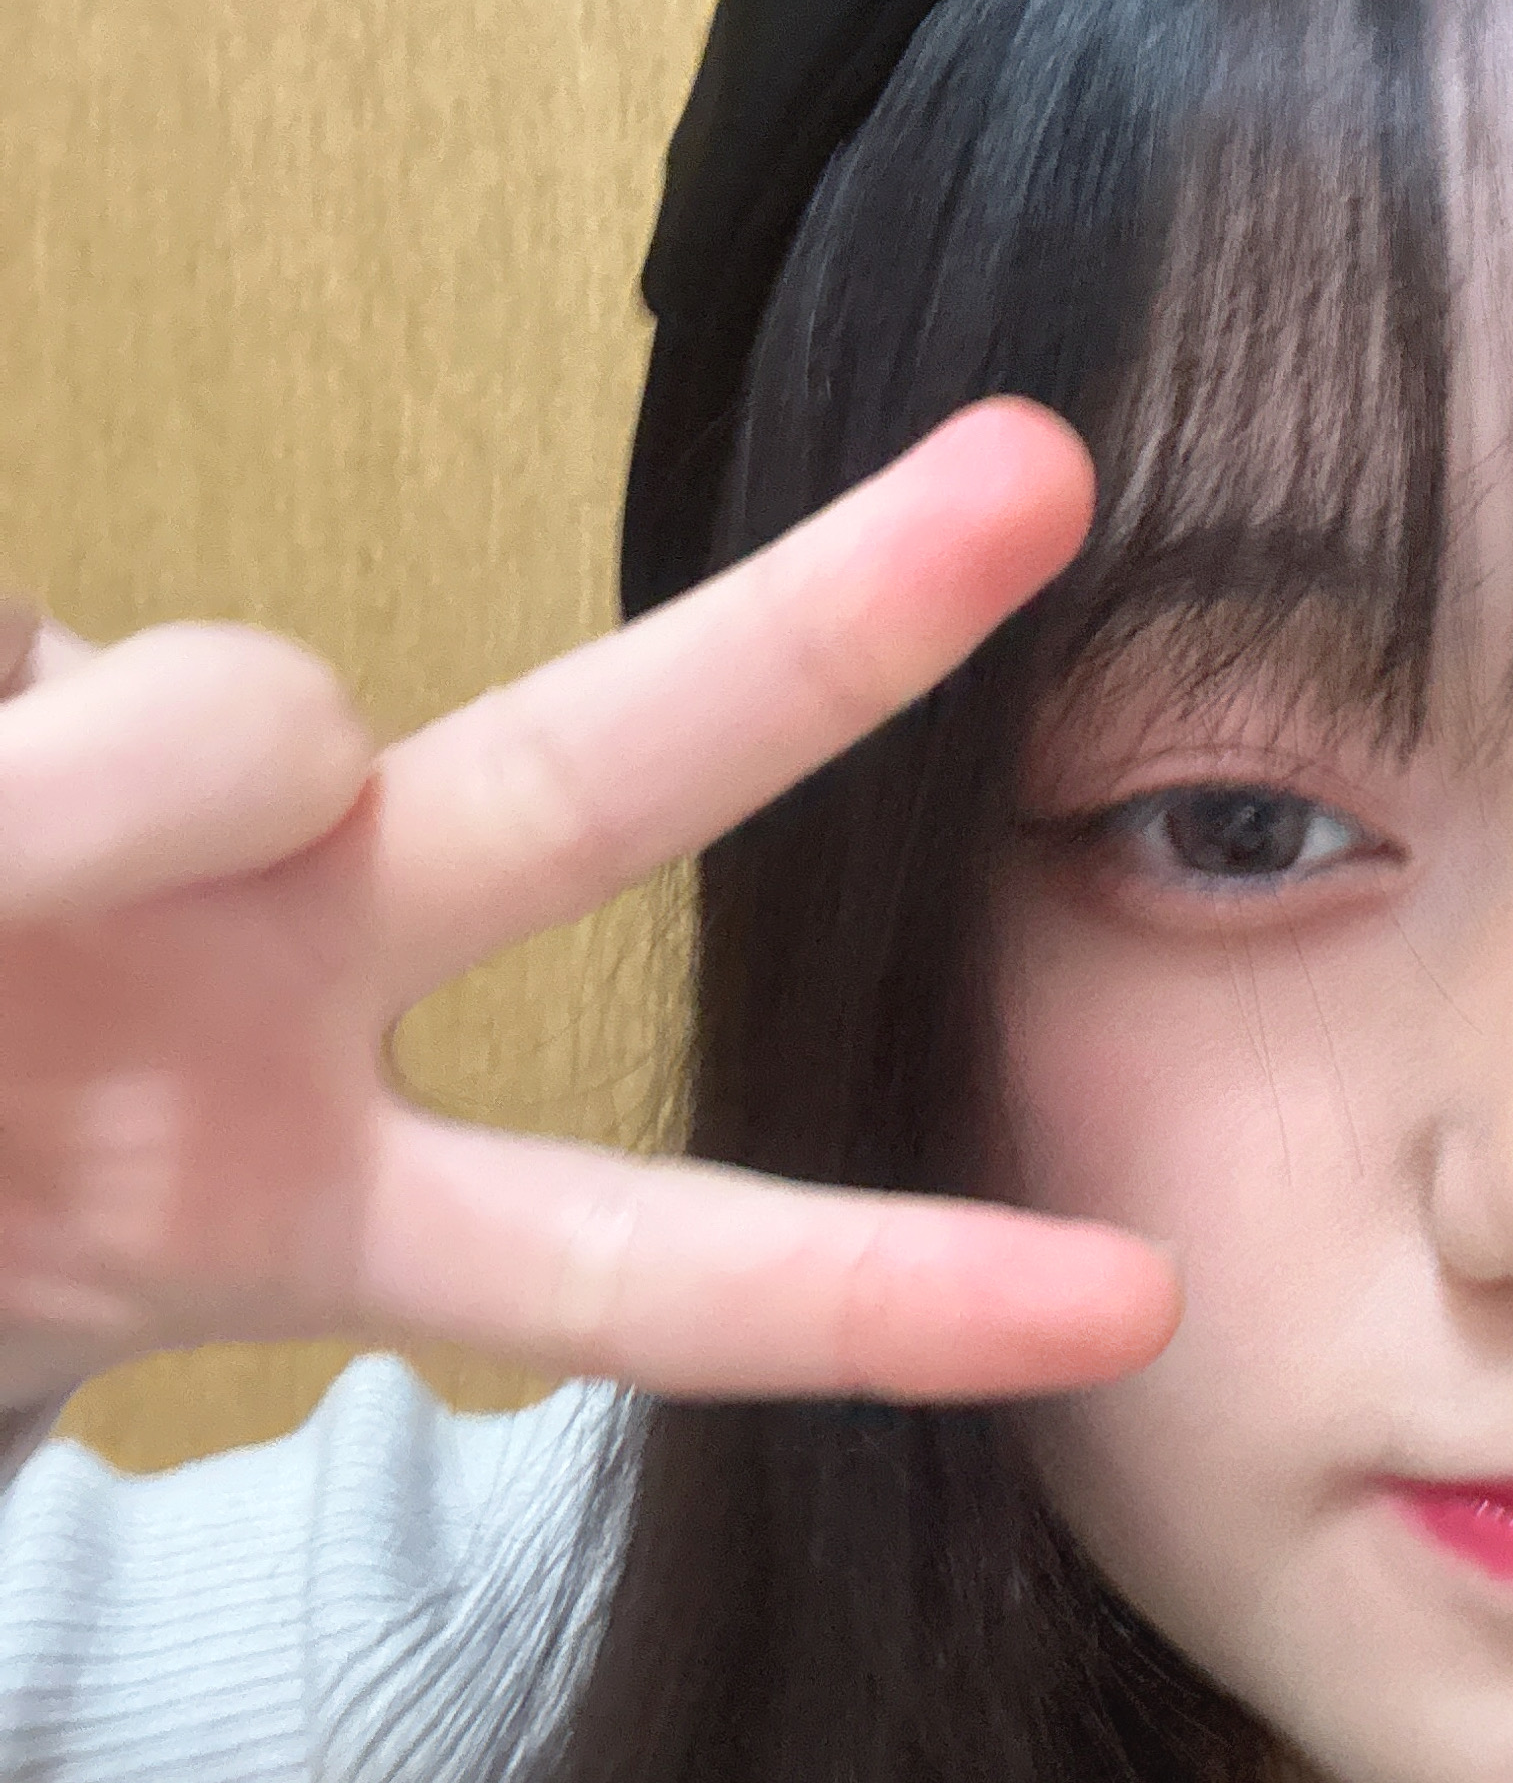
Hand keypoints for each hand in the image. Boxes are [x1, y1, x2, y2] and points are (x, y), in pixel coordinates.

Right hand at [0, 403, 1180, 1413]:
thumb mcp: (79, 1278)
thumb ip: (225, 1054)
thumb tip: (248, 729)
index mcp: (292, 1200)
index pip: (633, 1262)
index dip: (873, 1297)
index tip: (1130, 1308)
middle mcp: (264, 978)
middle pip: (582, 791)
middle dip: (813, 647)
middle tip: (1047, 474)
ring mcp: (127, 834)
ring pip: (220, 709)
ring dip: (74, 801)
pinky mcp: (21, 667)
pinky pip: (26, 653)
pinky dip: (7, 753)